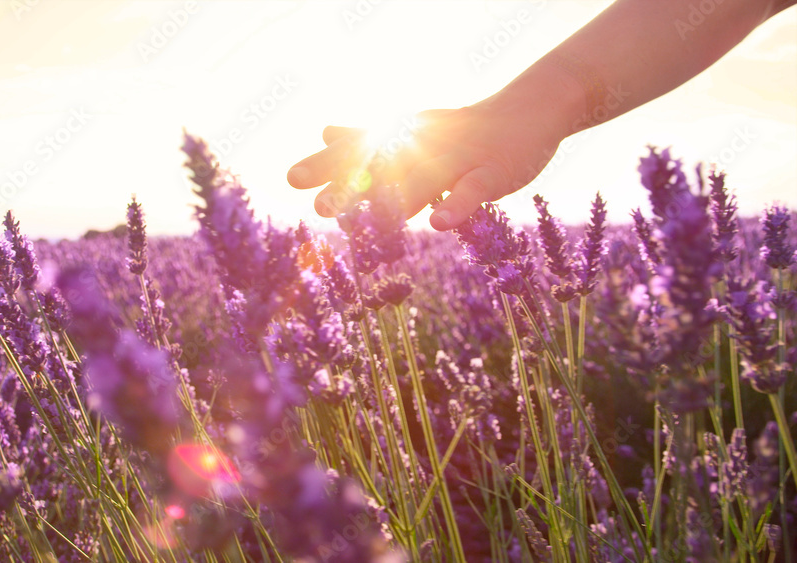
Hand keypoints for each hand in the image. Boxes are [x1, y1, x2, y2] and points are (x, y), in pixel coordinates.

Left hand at [287, 94, 569, 230]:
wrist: (528, 110)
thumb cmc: (463, 127)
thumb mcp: (412, 129)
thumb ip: (369, 135)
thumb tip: (325, 132)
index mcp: (404, 137)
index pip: (359, 151)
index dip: (327, 165)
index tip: (291, 179)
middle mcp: (426, 144)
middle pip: (385, 166)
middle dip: (353, 187)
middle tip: (320, 207)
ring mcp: (460, 158)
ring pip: (426, 179)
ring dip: (397, 201)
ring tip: (370, 223)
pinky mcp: (493, 172)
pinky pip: (473, 190)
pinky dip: (456, 206)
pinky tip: (437, 224)